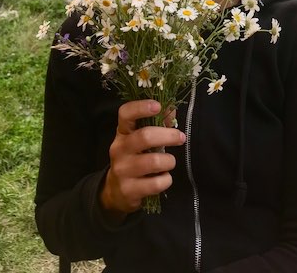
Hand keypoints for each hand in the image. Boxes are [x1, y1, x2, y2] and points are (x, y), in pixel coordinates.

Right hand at [100, 100, 185, 216]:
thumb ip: (156, 123)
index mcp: (122, 132)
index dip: (141, 107)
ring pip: (153, 161)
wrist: (116, 191)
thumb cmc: (134, 158)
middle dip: (168, 135)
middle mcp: (119, 149)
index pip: (125, 114)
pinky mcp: (128, 189)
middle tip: (181, 137)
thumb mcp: (140, 139)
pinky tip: (164, 178)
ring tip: (170, 162)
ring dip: (169, 161)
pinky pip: (155, 183)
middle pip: (145, 136)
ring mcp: (122, 170)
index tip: (158, 106)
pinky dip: (166, 180)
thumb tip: (172, 108)